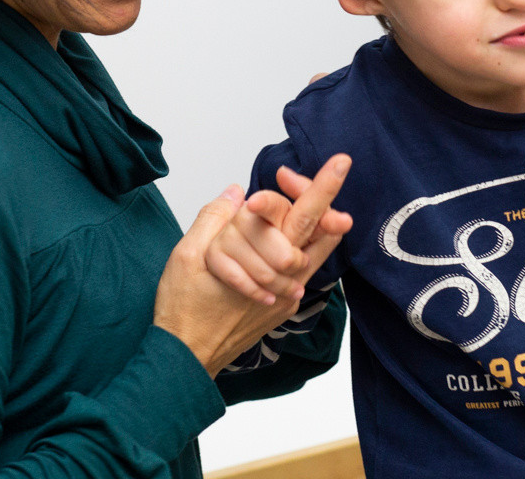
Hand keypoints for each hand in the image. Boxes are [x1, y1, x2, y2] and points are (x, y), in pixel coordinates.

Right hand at [154, 156, 351, 376]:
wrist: (187, 360)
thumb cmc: (183, 310)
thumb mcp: (187, 256)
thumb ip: (215, 219)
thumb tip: (237, 191)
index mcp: (259, 255)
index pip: (296, 211)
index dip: (312, 187)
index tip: (330, 165)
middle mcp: (283, 275)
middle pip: (314, 225)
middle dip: (327, 193)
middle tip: (342, 165)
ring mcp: (288, 293)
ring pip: (316, 250)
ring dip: (315, 229)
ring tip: (307, 214)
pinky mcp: (285, 306)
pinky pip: (303, 273)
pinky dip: (299, 255)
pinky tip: (284, 248)